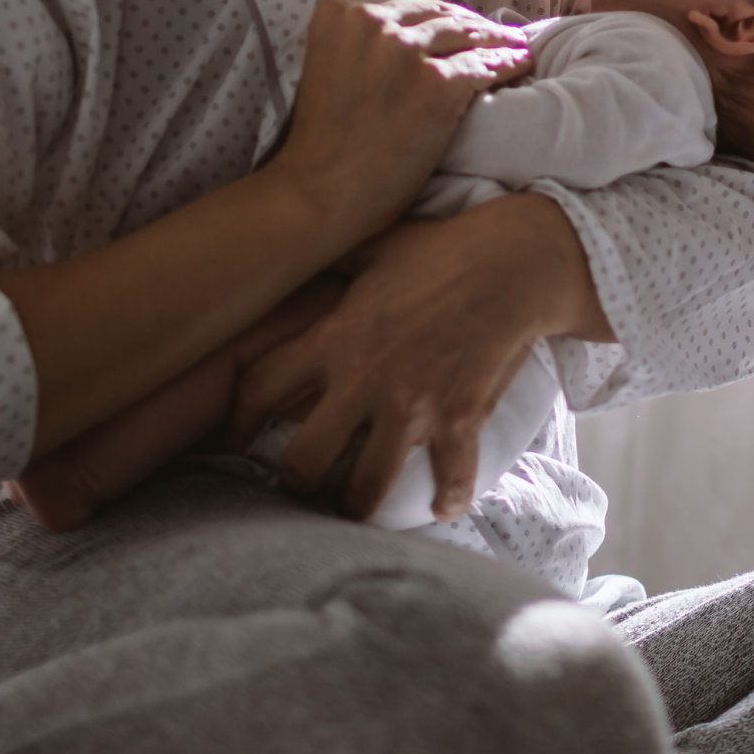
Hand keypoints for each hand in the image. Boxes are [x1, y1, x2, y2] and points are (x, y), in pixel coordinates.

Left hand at [229, 195, 610, 521]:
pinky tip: (443, 508)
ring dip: (358, 507)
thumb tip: (302, 241)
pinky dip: (448, 498)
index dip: (237, 422)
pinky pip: (450, 476)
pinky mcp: (461, 417)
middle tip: (300, 491)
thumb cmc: (444, 247)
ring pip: (368, 484)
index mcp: (336, 337)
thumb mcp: (377, 245)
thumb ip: (334, 256)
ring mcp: (414, 404)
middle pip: (306, 459)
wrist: (517, 262)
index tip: (236, 442)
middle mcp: (365, 379)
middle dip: (296, 485)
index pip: (259, 387)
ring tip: (354, 512)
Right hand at [267, 0, 529, 233]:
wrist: (320, 191)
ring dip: (499, 40)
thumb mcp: (331, 68)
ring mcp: (406, 51)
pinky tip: (521, 66)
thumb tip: (415, 36)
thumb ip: (363, 44)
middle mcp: (372, 22)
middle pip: (441, 16)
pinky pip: (485, 66)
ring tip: (518, 46)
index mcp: (340, 13)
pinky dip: (508, 65)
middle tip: (502, 33)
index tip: (464, 25)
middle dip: (474, 25)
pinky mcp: (437, 84)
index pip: (409, 7)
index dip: (443, 18)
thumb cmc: (326, 144)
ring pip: (468, 36)